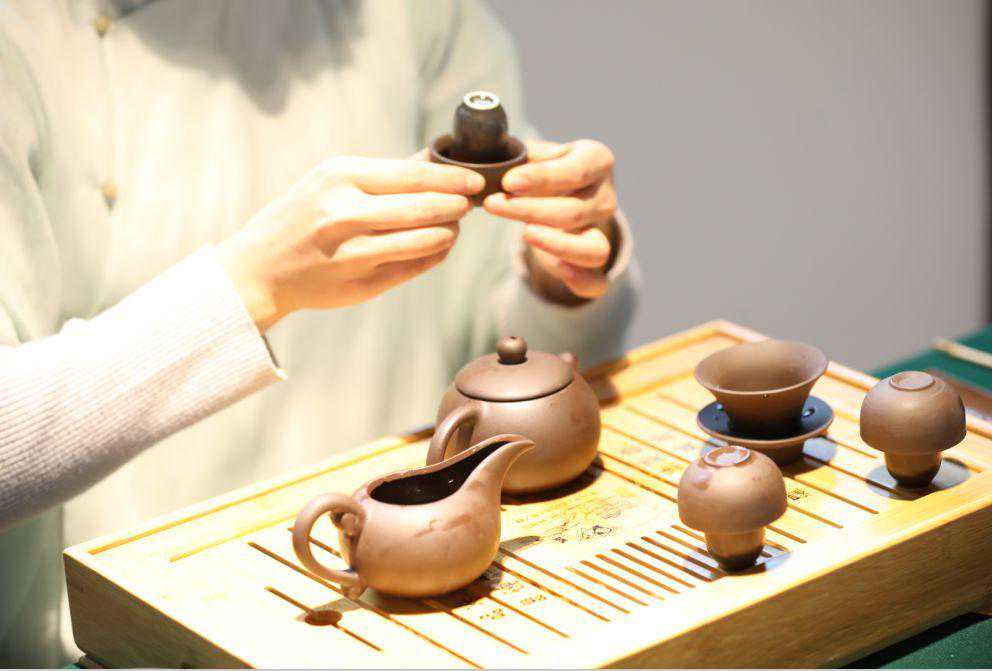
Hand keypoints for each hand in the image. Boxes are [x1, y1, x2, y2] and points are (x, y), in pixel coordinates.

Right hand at [218, 156, 483, 330]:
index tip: (476, 179)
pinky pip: (416, 266)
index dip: (453, 178)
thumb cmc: (301, 216)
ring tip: (454, 225)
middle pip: (426, 206)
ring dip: (449, 231)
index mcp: (339, 177)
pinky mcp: (361, 282)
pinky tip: (439, 246)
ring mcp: (354, 252)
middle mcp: (346, 213)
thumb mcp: (330, 181)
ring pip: (426, 239)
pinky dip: (435, 254)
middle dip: (457, 205)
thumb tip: (435, 158)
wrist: (259, 269)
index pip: (414, 174)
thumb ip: (385, 173)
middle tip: (470, 203)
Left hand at [483, 139, 616, 301]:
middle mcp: (606, 198)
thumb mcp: (536, 153)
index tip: (509, 181)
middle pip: (574, 212)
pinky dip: (582, 281)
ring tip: (524, 233)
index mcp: (596, 161)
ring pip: (592, 248)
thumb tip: (487, 156)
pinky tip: (558, 269)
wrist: (564, 193)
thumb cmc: (544, 168)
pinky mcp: (593, 262)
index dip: (542, 178)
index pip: (574, 171)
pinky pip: (597, 281)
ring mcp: (603, 232)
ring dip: (556, 244)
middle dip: (531, 210)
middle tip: (493, 204)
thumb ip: (519, 155)